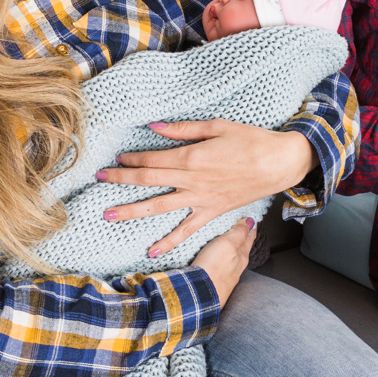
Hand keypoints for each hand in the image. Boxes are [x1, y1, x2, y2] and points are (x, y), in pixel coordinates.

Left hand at [97, 120, 314, 256]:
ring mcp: (200, 199)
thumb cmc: (251, 140)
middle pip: (148, 181)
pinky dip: (169, 241)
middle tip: (99, 179)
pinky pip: (187, 229)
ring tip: (109, 215)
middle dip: (121, 180)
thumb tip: (155, 126)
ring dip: (132, 211)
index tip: (118, 158)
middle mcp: (192, 180)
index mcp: (192, 157)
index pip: (153, 159)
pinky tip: (152, 250)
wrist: (278, 164)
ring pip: (159, 207)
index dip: (132, 159)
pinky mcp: (211, 212)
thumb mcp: (217, 126)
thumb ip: (183, 129)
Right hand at [192, 218, 256, 305]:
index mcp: (242, 256)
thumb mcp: (228, 244)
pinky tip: (216, 260)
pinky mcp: (215, 282)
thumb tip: (250, 222)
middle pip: (242, 249)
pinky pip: (221, 267)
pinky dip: (221, 260)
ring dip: (231, 250)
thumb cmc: (213, 269)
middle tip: (241, 227)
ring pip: (232, 259)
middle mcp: (237, 267)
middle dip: (242, 238)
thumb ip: (239, 233)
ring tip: (228, 242)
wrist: (198, 296)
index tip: (251, 220)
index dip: (250, 227)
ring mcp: (226, 276)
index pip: (249, 238)